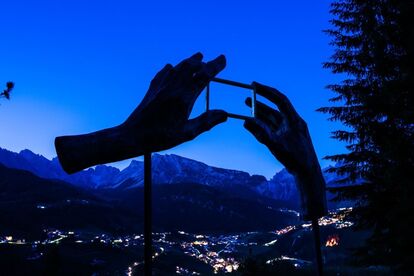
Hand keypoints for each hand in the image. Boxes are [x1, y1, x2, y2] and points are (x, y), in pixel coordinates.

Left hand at [122, 52, 227, 152]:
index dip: (215, 66)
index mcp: (183, 98)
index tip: (223, 59)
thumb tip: (224, 114)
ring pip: (178, 67)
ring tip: (198, 56)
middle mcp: (172, 88)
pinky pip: (164, 73)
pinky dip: (172, 68)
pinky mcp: (152, 89)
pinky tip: (172, 68)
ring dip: (190, 61)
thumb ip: (207, 122)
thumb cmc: (161, 137)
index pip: (203, 76)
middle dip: (204, 61)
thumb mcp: (187, 133)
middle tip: (214, 60)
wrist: (133, 136)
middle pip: (191, 66)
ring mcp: (161, 87)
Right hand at [244, 82, 326, 219]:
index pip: (280, 99)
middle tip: (247, 99)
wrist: (307, 172)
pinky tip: (253, 125)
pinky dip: (263, 126)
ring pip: (273, 119)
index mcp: (294, 120)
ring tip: (247, 109)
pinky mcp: (287, 139)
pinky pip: (273, 129)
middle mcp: (293, 122)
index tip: (254, 85)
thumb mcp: (275, 144)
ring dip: (260, 114)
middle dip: (261, 103)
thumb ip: (260, 133)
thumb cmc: (295, 158)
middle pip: (275, 109)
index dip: (267, 91)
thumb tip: (245, 122)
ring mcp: (290, 130)